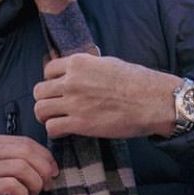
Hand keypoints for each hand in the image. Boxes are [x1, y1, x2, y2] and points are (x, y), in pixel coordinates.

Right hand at [0, 134, 57, 194]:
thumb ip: (6, 163)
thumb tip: (41, 167)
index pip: (25, 141)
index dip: (44, 157)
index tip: (51, 173)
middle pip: (27, 151)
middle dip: (44, 170)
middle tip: (46, 186)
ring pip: (23, 167)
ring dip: (35, 183)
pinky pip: (11, 184)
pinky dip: (21, 193)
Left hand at [32, 54, 180, 139]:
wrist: (154, 101)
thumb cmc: (137, 82)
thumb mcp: (108, 63)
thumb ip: (87, 67)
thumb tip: (75, 71)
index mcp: (78, 63)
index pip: (47, 70)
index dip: (51, 81)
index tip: (58, 89)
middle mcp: (72, 81)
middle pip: (39, 91)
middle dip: (45, 99)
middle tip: (55, 106)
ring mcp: (74, 103)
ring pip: (40, 109)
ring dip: (46, 116)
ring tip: (56, 119)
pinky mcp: (80, 123)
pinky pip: (51, 127)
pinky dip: (54, 131)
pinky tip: (63, 131)